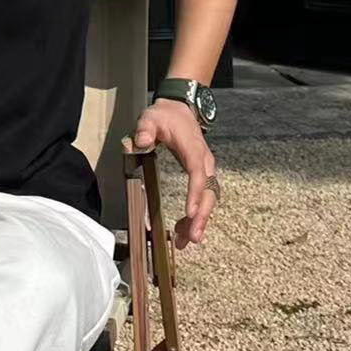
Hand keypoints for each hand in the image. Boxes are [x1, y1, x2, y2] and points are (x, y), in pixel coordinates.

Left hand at [127, 99, 219, 249]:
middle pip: (209, 192)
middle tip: (193, 237)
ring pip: (209, 198)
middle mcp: (204, 161)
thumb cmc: (164, 116)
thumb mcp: (150, 118)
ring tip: (188, 241)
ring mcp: (205, 169)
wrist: (180, 109)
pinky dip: (197, 214)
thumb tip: (141, 141)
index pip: (197, 174)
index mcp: (193, 149)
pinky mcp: (202, 175)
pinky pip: (204, 197)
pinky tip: (186, 230)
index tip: (191, 213)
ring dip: (201, 220)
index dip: (195, 194)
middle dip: (203, 216)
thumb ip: (145, 129)